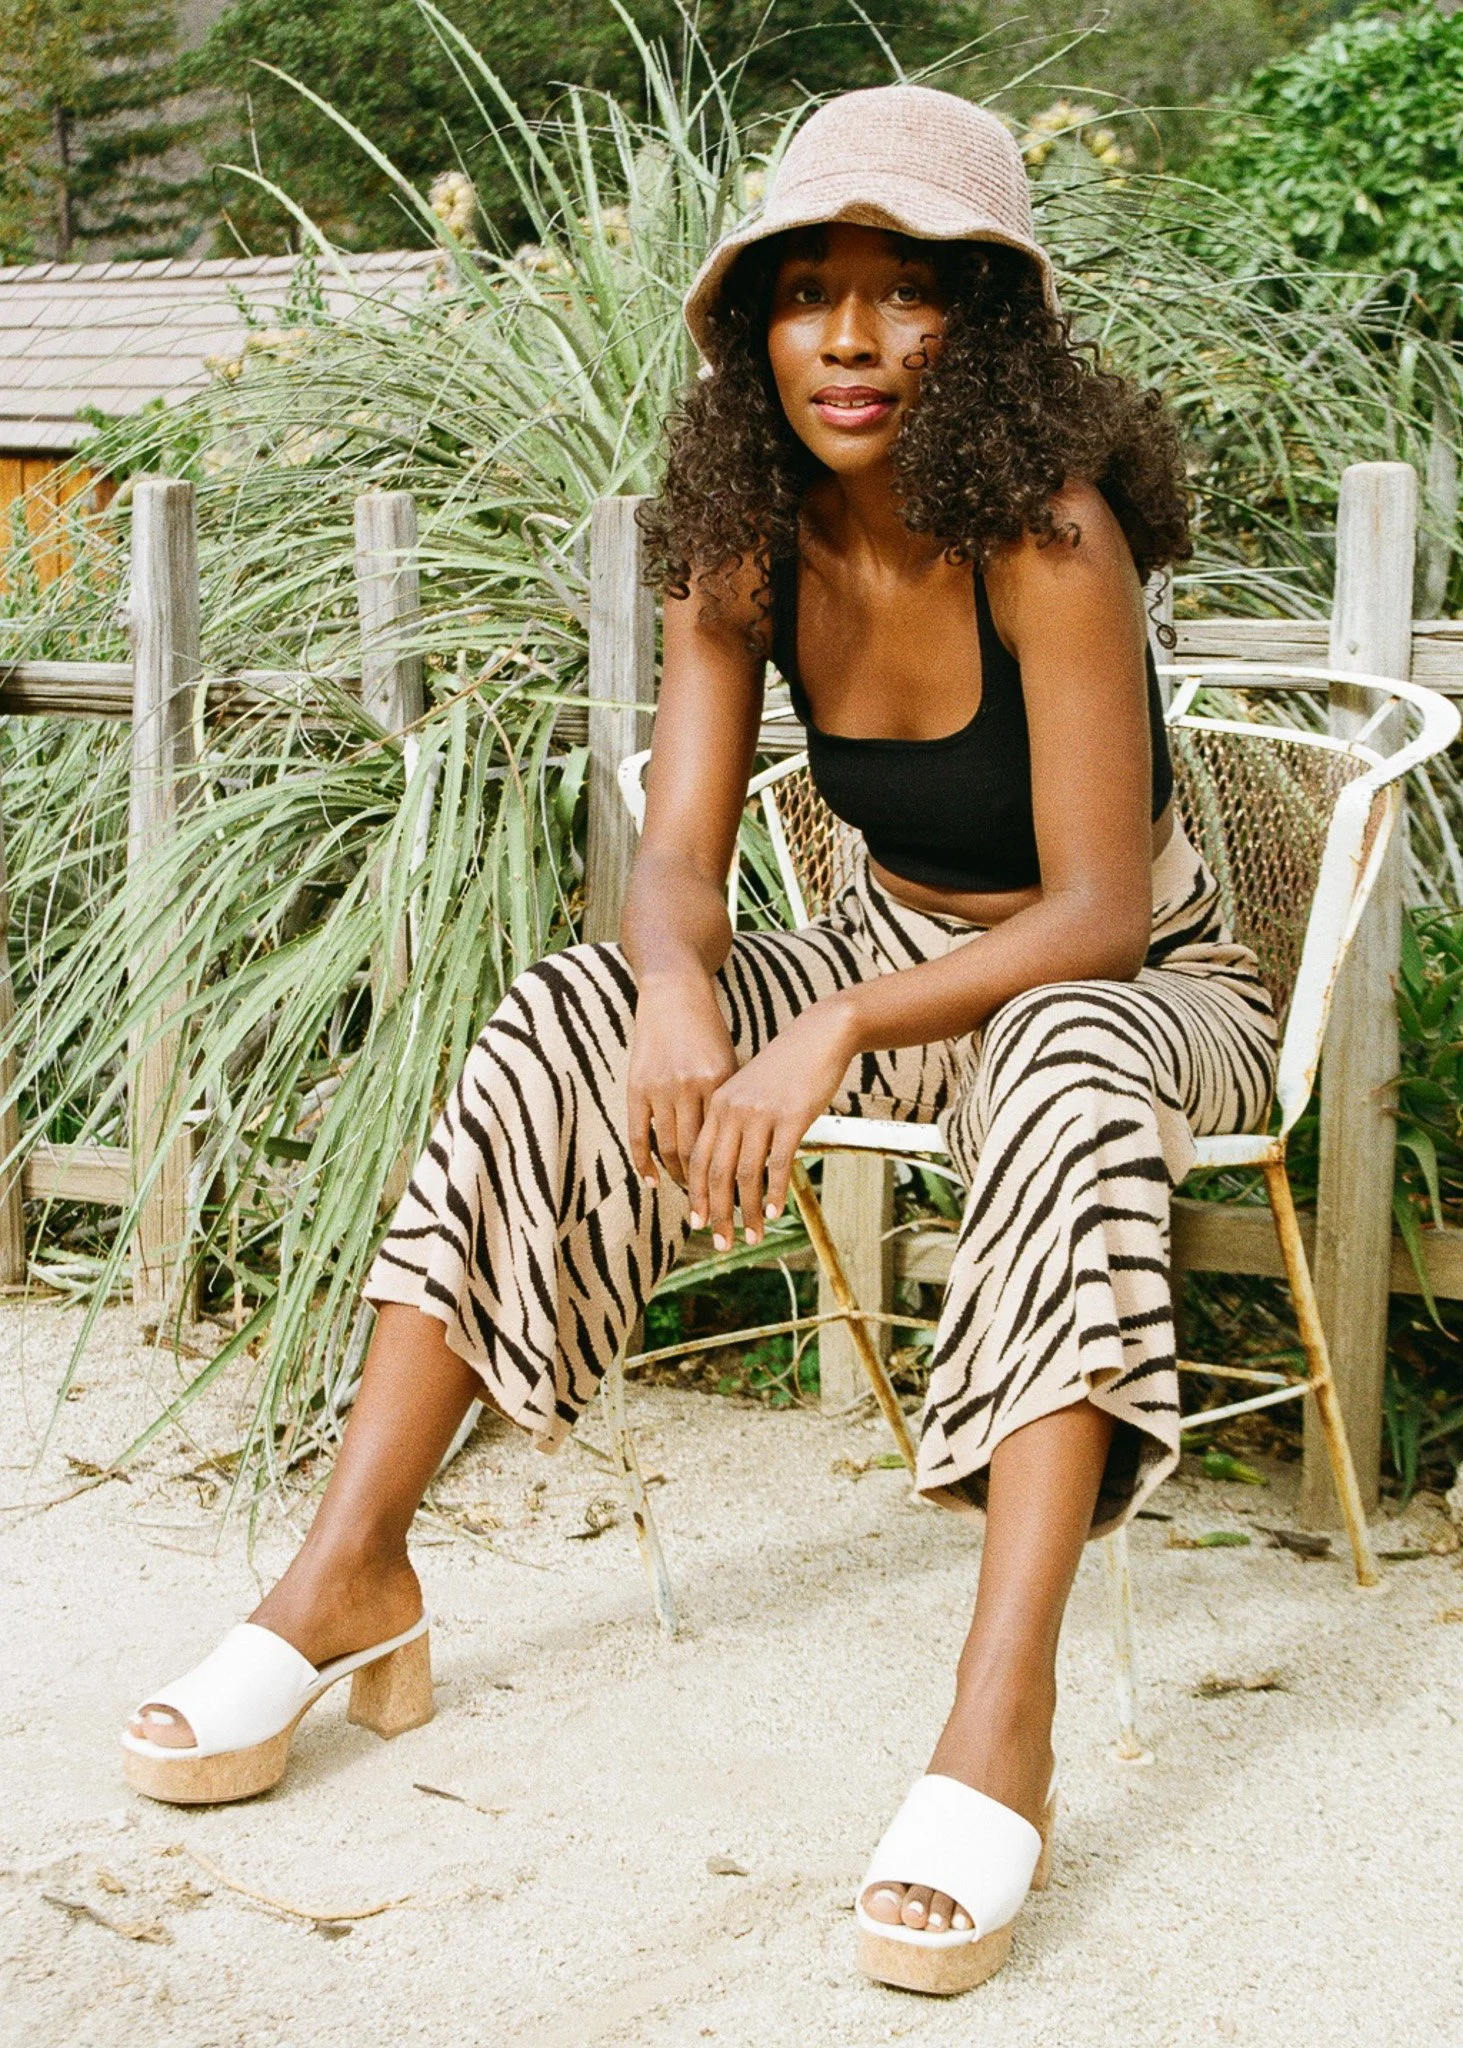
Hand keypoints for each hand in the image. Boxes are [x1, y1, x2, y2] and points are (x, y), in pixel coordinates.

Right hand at [627, 968, 737, 1187]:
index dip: (734, 1176)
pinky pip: (638, 1134)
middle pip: (698, 1154)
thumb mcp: (729, 1062)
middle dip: (708, 1190)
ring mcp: (660, 1088)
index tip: (741, 1200)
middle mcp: (690, 1087)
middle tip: (716, 1213)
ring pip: (669, 1149)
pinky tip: (653, 1182)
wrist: (673, 993)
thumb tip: (747, 1145)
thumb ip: (731, 1100)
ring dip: (680, 1180)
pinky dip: (644, 1162)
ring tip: (691, 1197)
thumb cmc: (708, 1030)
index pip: (727, 1142)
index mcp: (719, 1083)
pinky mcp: (636, 1086)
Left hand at [687, 998, 857, 1248]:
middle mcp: (732, 1110)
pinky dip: (773, 1192)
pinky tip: (774, 1212)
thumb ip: (738, 1124)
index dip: (696, 1195)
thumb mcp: (751, 1091)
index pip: (698, 1159)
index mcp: (718, 1105)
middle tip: (720, 1242)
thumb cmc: (786, 1067)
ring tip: (752, 1235)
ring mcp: (760, 1114)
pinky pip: (777, 1163)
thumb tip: (733, 1166)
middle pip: (715, 1172)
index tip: (700, 1223)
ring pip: (745, 1174)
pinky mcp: (790, 1117)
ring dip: (746, 1211)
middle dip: (716, 1213)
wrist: (818, 1035)